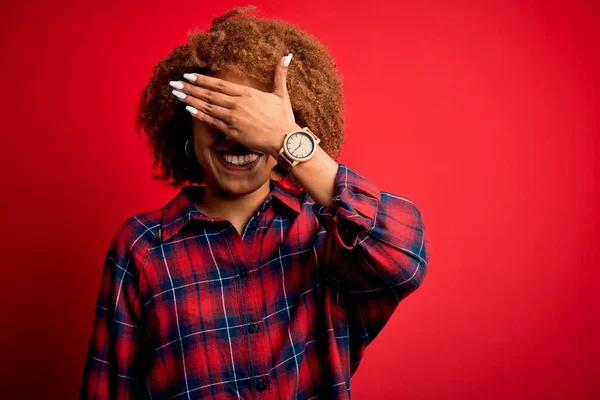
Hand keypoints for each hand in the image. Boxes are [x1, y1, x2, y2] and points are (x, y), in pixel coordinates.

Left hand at [169, 54, 301, 157]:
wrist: (284, 139)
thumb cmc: (283, 118)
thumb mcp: (282, 94)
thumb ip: (280, 74)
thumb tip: (287, 56)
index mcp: (247, 93)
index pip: (219, 84)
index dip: (202, 80)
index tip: (189, 75)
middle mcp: (237, 104)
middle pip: (209, 94)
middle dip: (190, 88)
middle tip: (174, 83)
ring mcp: (233, 118)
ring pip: (207, 106)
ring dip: (190, 100)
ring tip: (177, 94)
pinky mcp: (232, 131)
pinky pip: (212, 122)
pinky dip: (200, 115)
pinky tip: (188, 110)